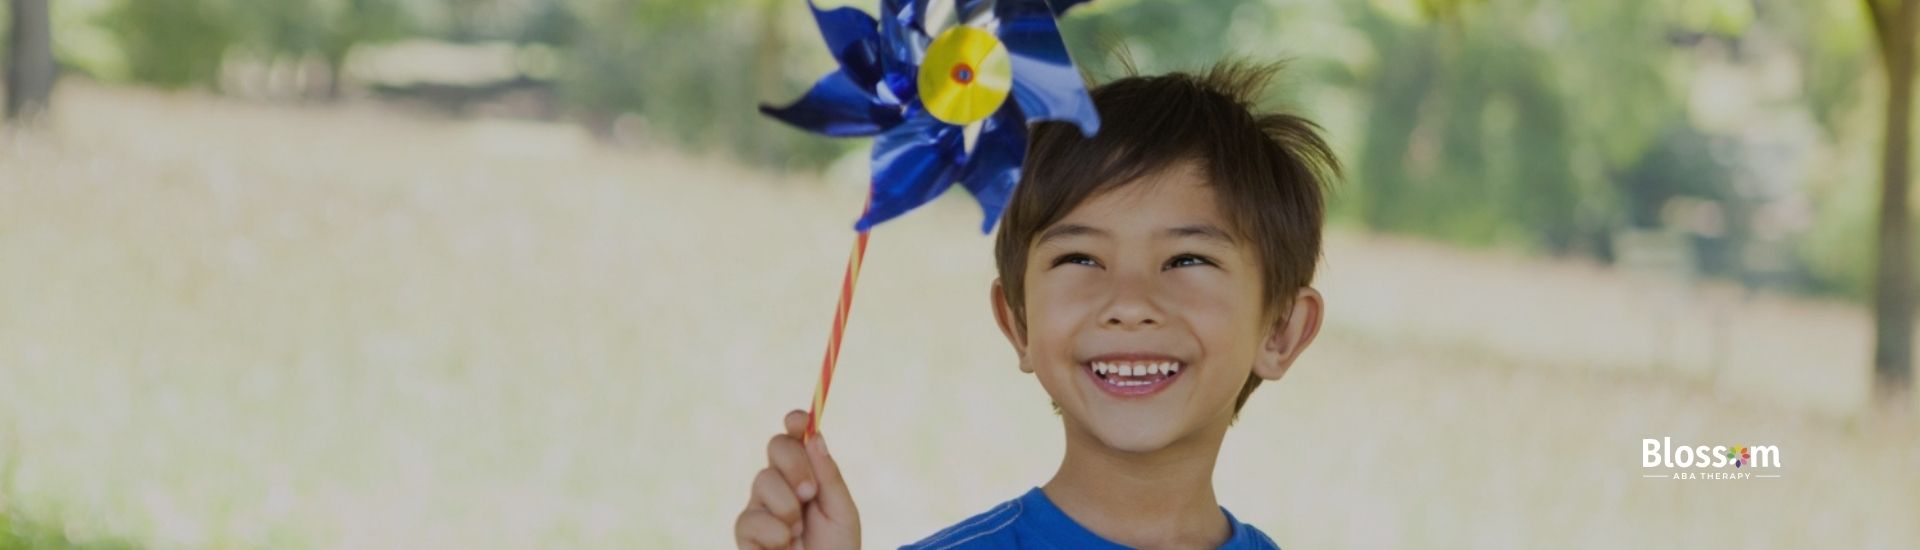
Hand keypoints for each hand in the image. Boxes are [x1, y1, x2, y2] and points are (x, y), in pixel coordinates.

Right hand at [735, 410, 859, 549]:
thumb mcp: (842, 512)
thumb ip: (829, 476)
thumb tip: (816, 436)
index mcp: (807, 474)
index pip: (796, 438)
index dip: (796, 423)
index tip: (800, 420)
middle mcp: (781, 484)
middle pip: (775, 445)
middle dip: (795, 464)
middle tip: (810, 492)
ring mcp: (761, 505)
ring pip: (763, 480)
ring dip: (788, 507)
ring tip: (799, 533)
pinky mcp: (745, 531)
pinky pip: (750, 517)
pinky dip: (774, 532)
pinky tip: (784, 546)